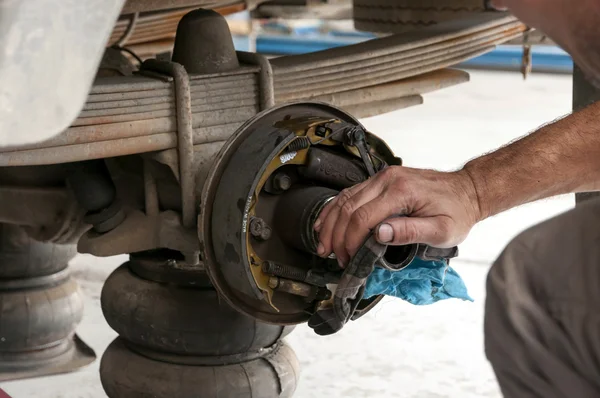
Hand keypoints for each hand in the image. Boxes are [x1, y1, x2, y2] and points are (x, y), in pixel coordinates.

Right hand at [313, 166, 481, 265]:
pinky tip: (327, 222)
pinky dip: (336, 209)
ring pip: (345, 199)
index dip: (350, 241)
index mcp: (401, 192)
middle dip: (336, 235)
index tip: (349, 259)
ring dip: (331, 223)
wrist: (467, 191)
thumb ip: (410, 232)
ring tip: (323, 244)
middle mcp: (388, 180)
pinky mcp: (381, 180)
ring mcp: (383, 177)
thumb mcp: (441, 230)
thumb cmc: (457, 212)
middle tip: (334, 257)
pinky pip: (351, 193)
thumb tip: (378, 235)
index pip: (363, 217)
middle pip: (348, 207)